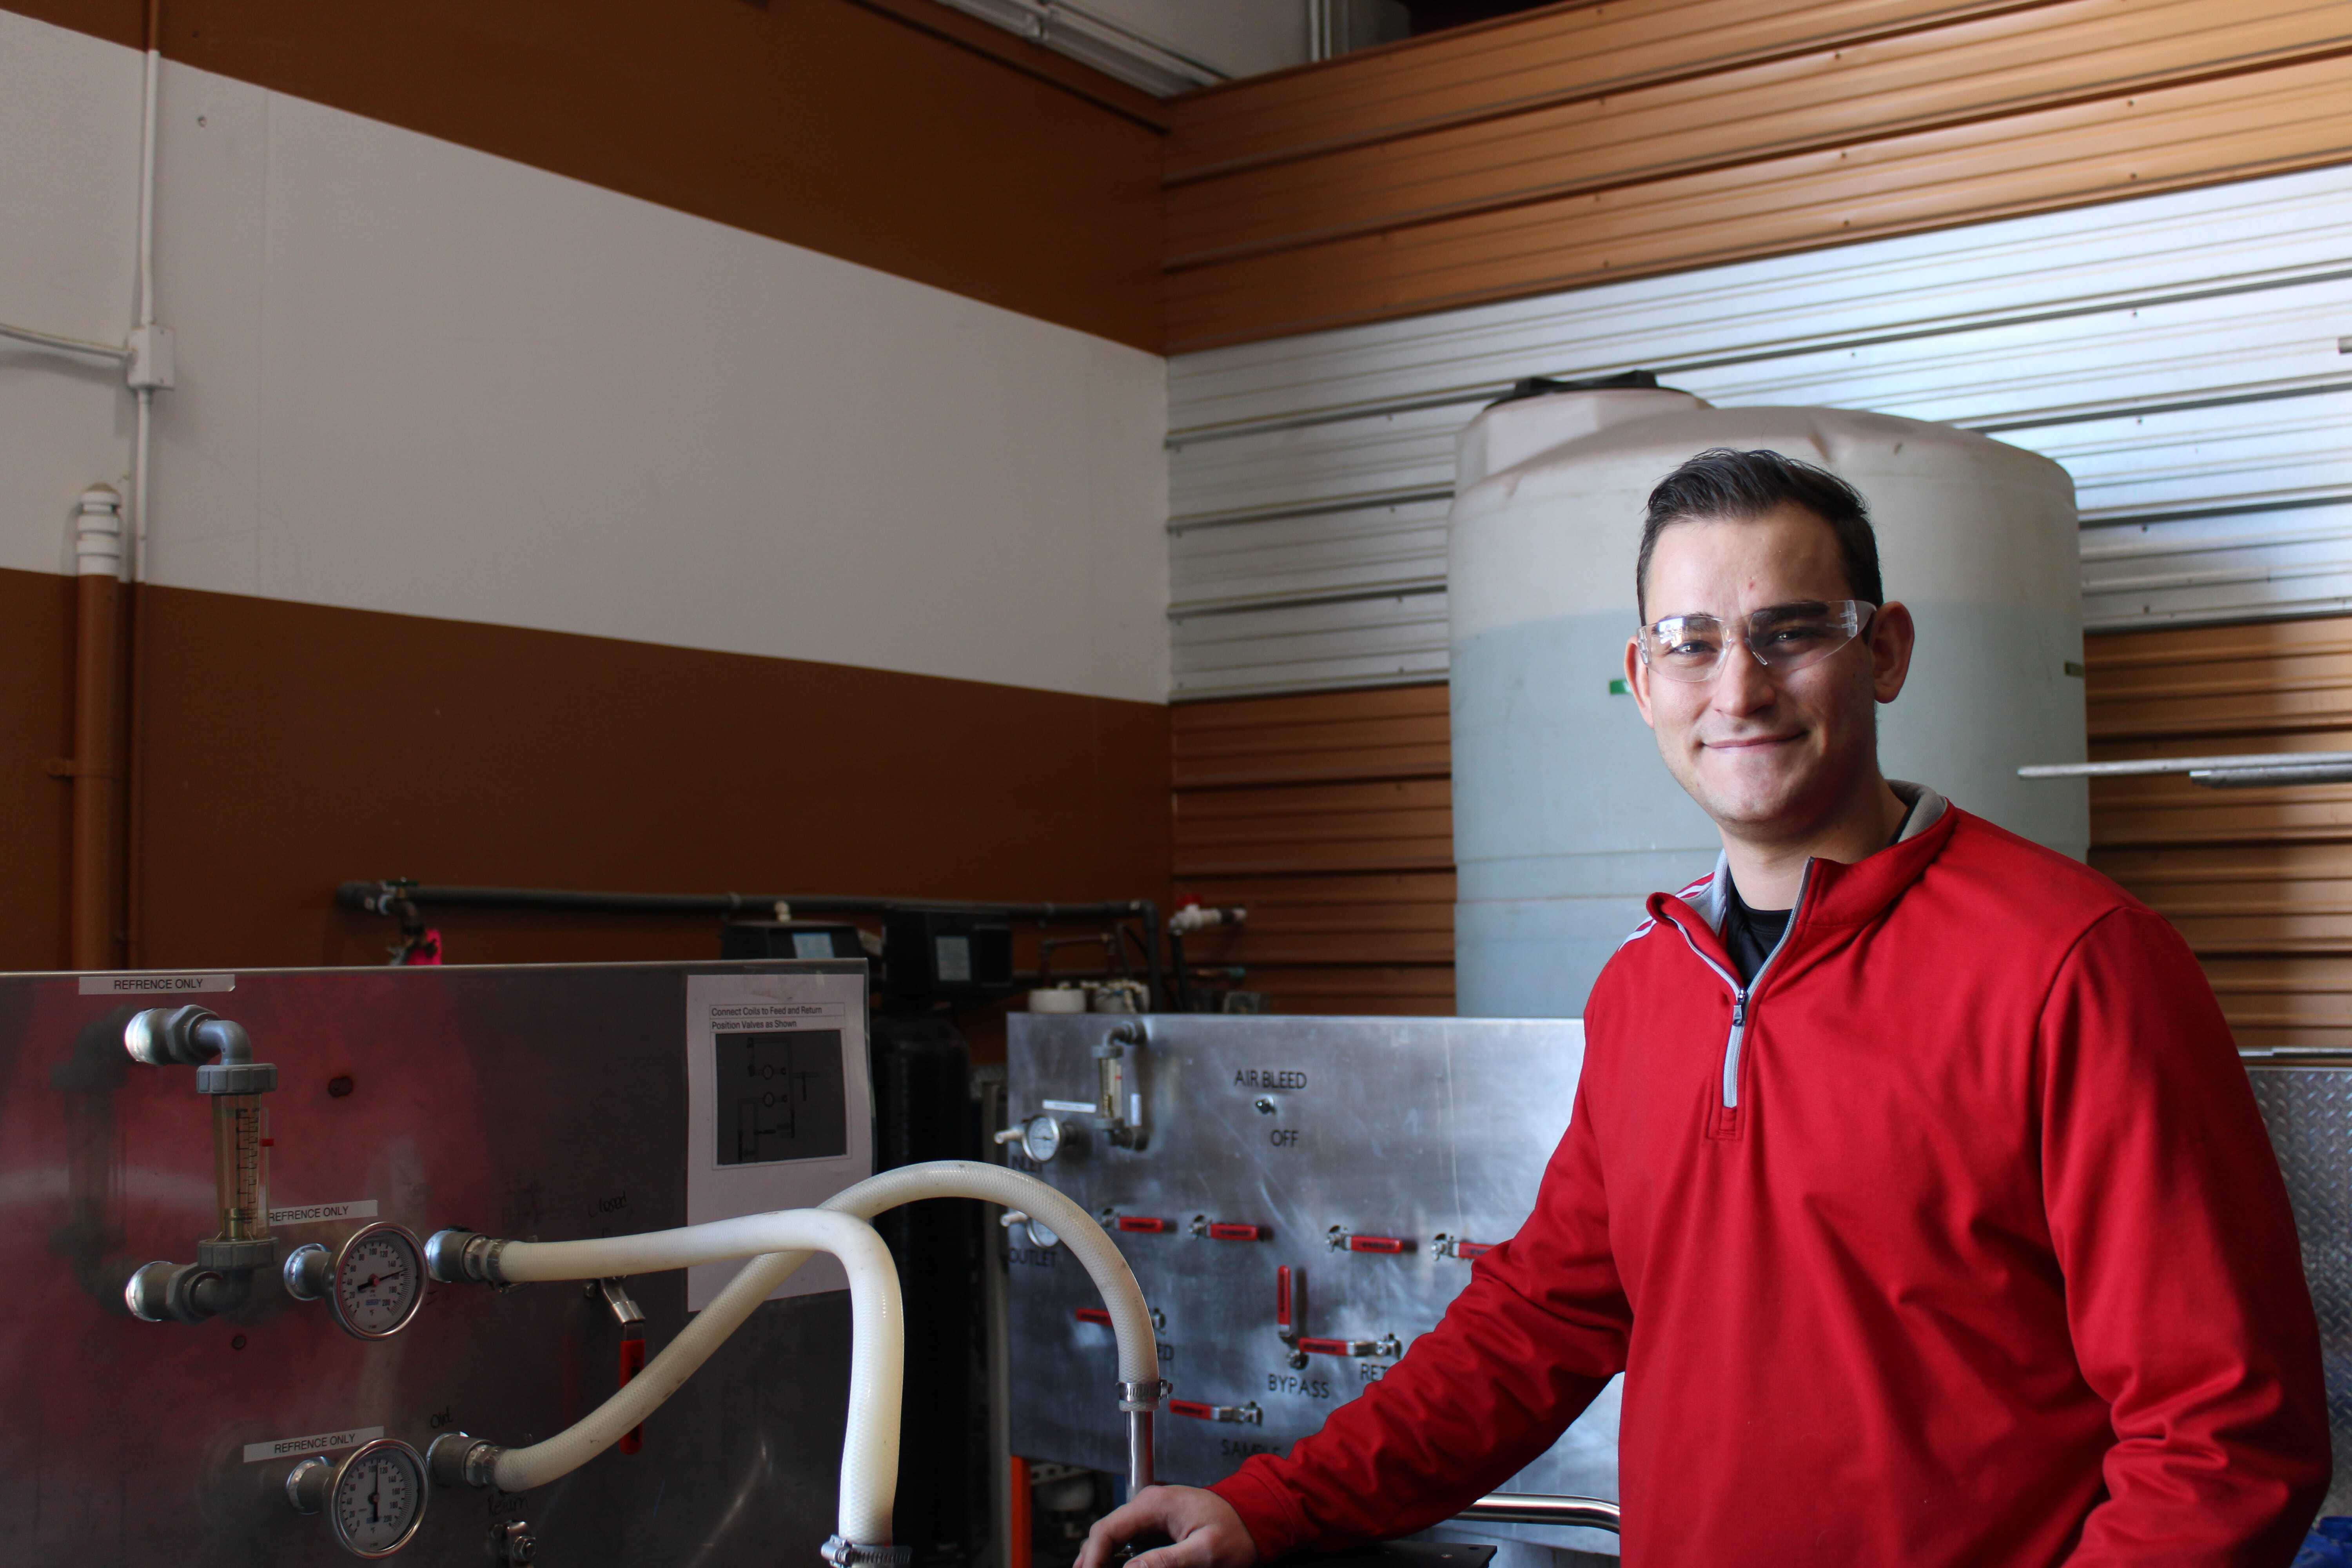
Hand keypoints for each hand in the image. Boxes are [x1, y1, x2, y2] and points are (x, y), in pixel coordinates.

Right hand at [1076, 1486, 1257, 1567]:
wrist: (1255, 1517)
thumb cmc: (1237, 1530)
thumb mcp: (1205, 1551)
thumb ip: (1166, 1561)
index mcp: (1154, 1504)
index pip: (1106, 1530)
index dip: (1092, 1558)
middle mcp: (1147, 1505)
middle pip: (1104, 1535)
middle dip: (1093, 1561)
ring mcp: (1150, 1515)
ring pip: (1112, 1540)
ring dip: (1104, 1560)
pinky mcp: (1156, 1526)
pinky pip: (1128, 1544)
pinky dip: (1118, 1559)